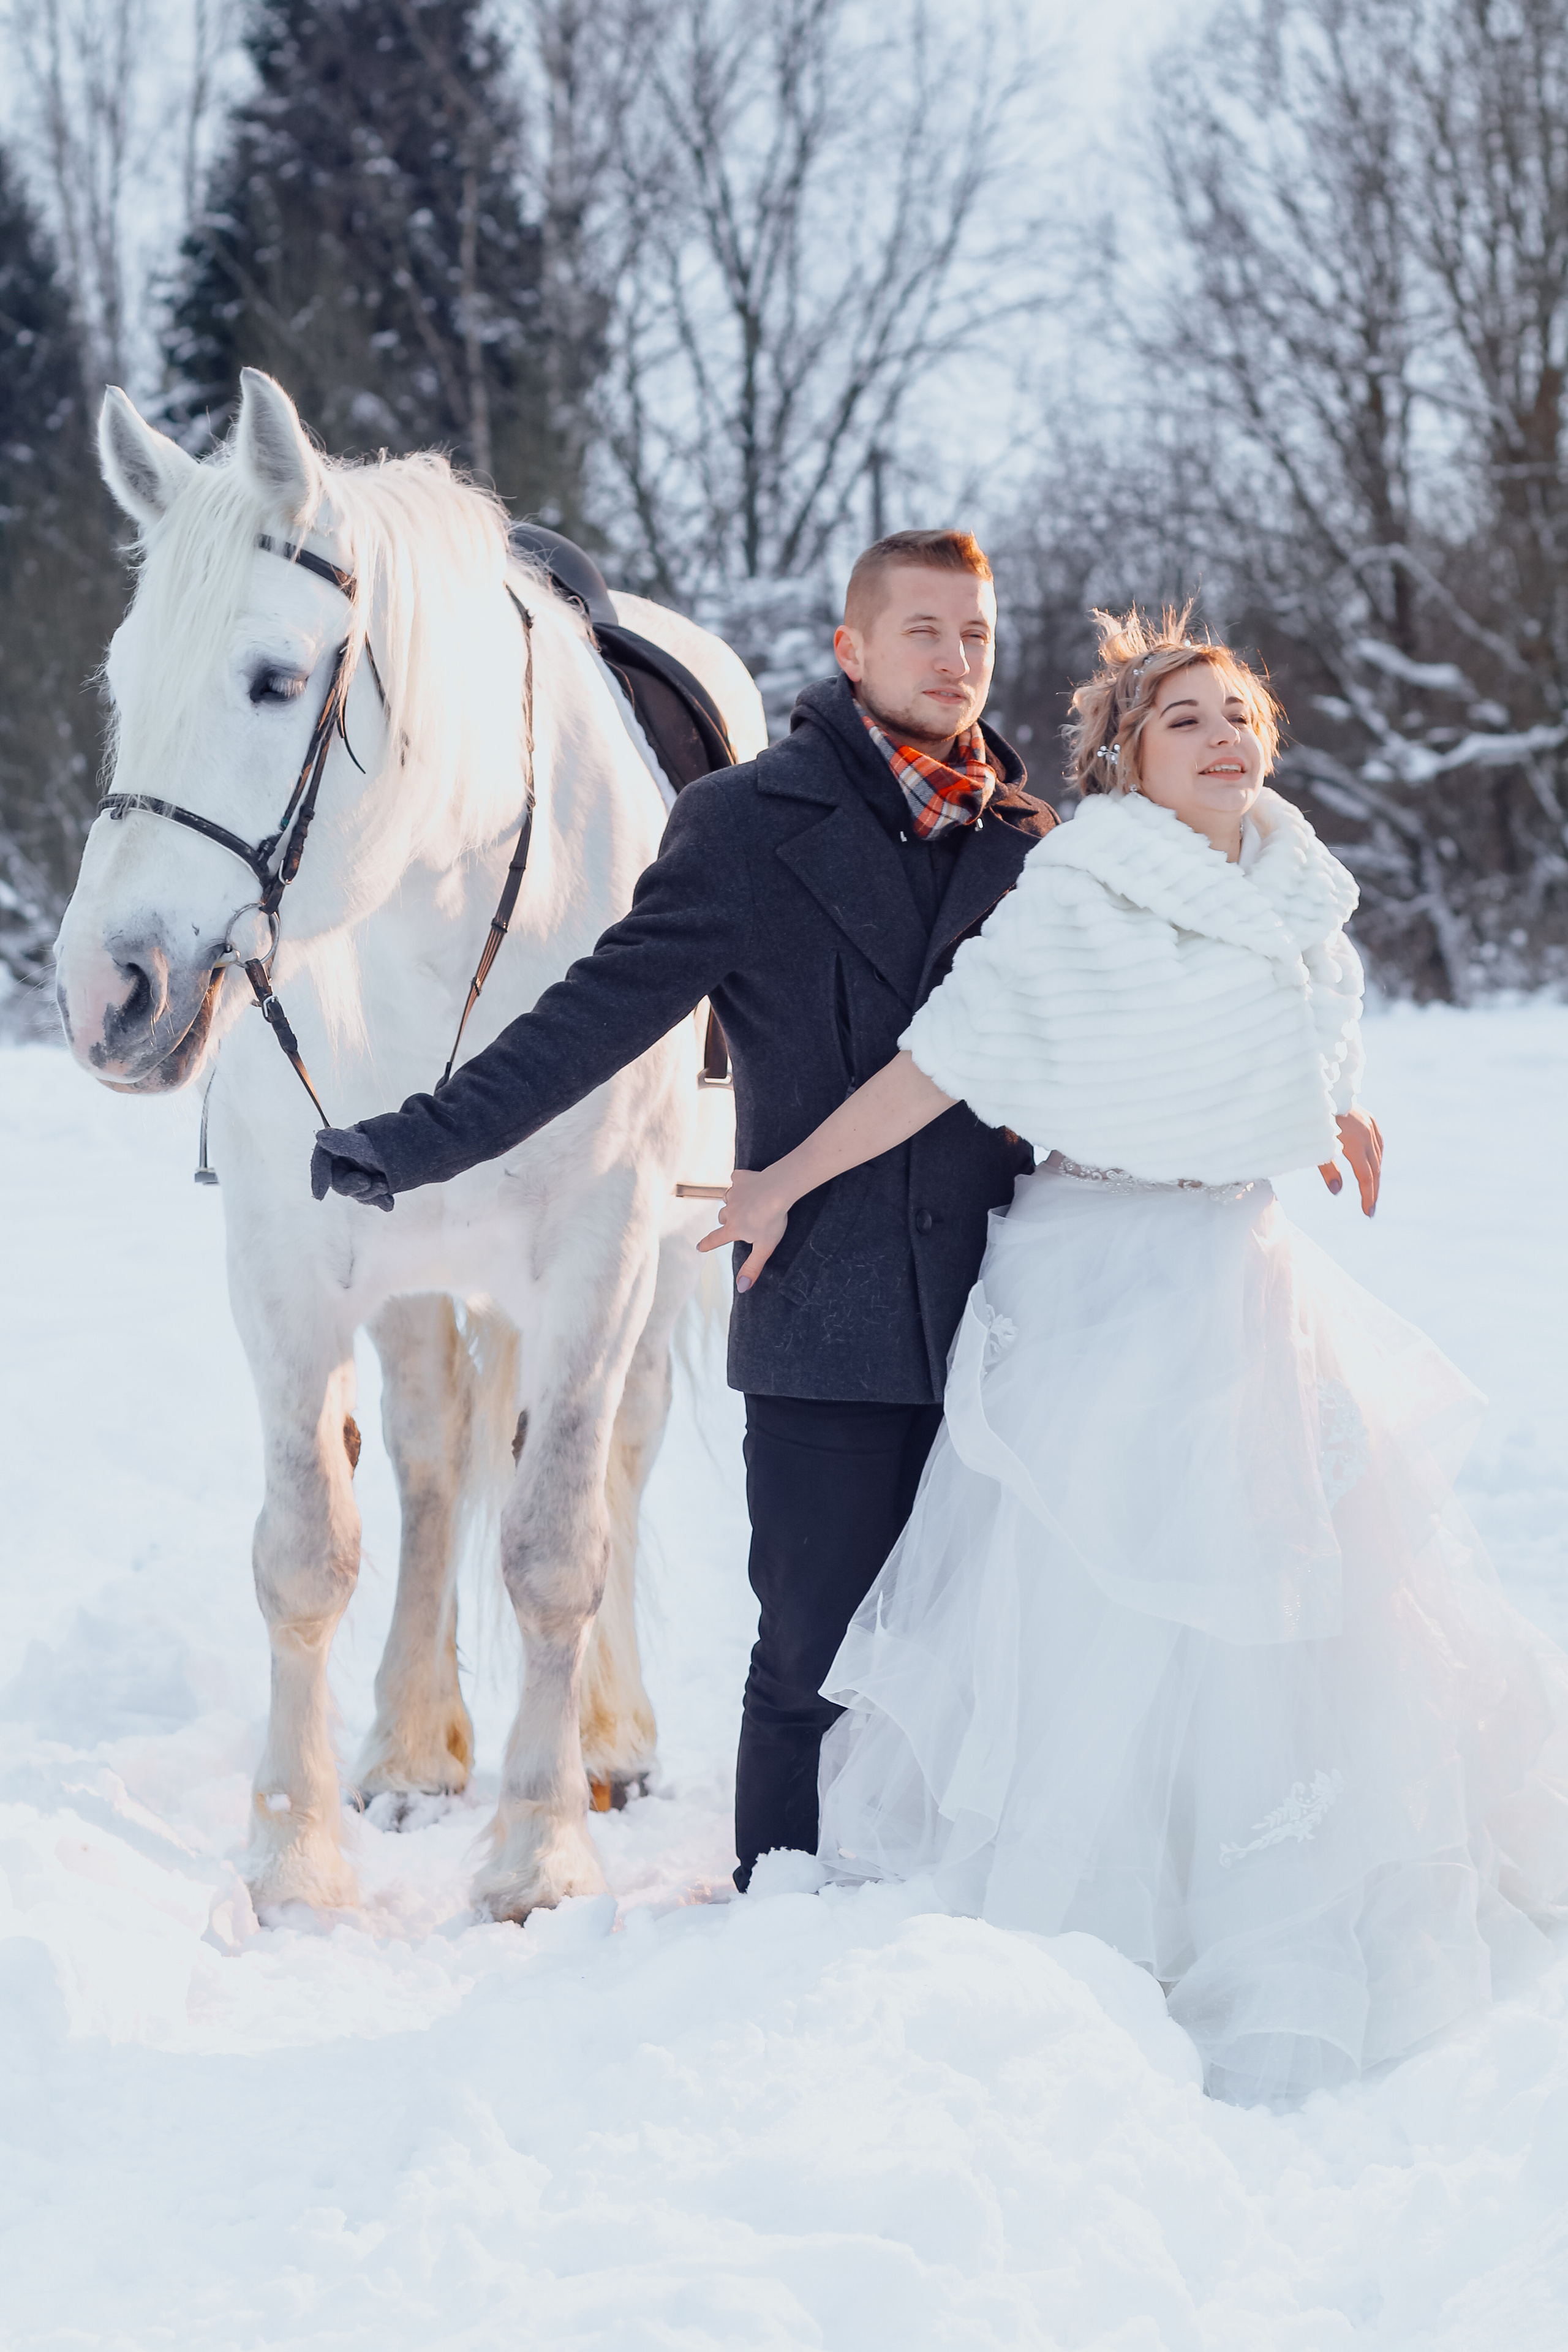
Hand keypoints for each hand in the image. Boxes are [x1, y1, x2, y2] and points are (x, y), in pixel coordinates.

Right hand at [311, 1126, 394, 1211]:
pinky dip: (380, 1201)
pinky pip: (371, 1198)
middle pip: (339, 1181)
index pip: (322, 1158)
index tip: (319, 1196)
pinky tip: (389, 1204)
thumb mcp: (368, 1144)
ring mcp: (361, 1172)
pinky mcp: (374, 1183)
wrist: (421, 1148)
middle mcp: (350, 1159)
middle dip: (354, 1186)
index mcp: (343, 1143)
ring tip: (385, 1185)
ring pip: (357, 1192)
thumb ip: (345, 1142)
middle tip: (369, 1182)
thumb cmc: (393, 1142)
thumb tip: (320, 1135)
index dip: (318, 1176)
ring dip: (370, 1193)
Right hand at [695, 1168, 790, 1290]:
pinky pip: (737, 1180)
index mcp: (734, 1228)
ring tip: (749, 1202)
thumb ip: (752, 1268)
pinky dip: (742, 1182)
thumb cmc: (773, 1220)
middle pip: (722, 1217)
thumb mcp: (764, 1248)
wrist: (778, 1189)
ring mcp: (734, 1193)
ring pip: (728, 1198)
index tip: (699, 1247)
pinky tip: (751, 1184)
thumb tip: (740, 1288)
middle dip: (727, 1220)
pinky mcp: (741, 1178)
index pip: (716, 1239)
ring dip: (735, 1202)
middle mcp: (729, 1211)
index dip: (707, 1244)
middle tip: (741, 1220)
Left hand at [1318, 1107, 1382, 1215]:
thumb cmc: (1311, 1118)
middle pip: (1375, 1168)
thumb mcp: (1315, 1145)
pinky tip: (1373, 1165)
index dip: (1367, 1196)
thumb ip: (1328, 1169)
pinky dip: (1376, 1157)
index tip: (1367, 1212)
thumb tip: (1337, 1191)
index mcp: (1355, 1142)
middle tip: (1370, 1209)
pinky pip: (1378, 1142)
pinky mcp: (1369, 1118)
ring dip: (1375, 1174)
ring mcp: (1370, 1124)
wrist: (1319, 1089)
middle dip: (1372, 1190)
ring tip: (1370, 1192)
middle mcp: (1367, 1133)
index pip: (1365, 1176)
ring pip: (1378, 1155)